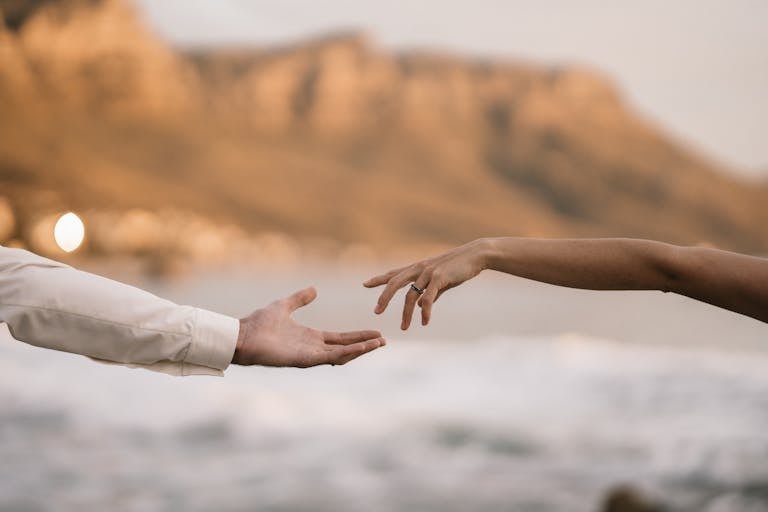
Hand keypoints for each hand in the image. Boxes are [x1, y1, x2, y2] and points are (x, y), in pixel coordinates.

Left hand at [232, 287, 385, 366]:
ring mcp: (310, 355)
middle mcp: (313, 348)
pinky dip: (348, 352)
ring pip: (342, 354)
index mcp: (310, 337)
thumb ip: (299, 299)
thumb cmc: (258, 323)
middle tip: (384, 341)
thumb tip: (314, 289)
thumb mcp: (284, 306)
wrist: (243, 335)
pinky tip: (361, 347)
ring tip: (378, 343)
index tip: (375, 332)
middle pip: (346, 347)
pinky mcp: (305, 359)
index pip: (340, 338)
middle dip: (365, 344)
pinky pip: (331, 357)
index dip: (357, 336)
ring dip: (361, 349)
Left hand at [364, 239, 490, 329]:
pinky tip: (424, 322)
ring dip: (406, 314)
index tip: (365, 284)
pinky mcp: (439, 278)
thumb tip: (419, 306)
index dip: (379, 279)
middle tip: (376, 312)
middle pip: (395, 283)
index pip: (394, 274)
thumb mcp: (439, 281)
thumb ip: (428, 293)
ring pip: (410, 295)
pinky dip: (425, 312)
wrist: (476, 255)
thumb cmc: (458, 267)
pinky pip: (428, 298)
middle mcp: (419, 269)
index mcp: (417, 268)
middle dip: (384, 297)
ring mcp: (428, 273)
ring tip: (403, 328)